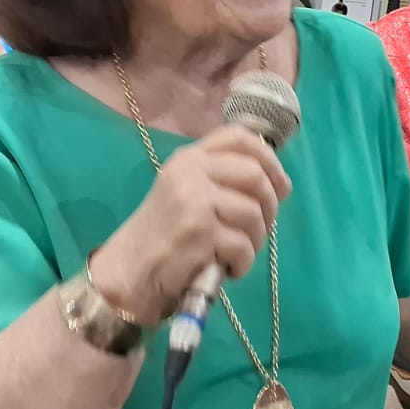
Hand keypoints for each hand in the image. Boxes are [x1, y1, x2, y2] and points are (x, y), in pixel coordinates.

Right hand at [88, 125, 290, 324]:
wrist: (130, 270)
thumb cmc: (165, 235)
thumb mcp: (188, 193)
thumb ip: (223, 179)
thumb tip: (277, 183)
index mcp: (189, 158)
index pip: (240, 138)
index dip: (269, 159)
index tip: (280, 186)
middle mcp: (190, 171)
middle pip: (255, 175)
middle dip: (270, 206)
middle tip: (261, 228)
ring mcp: (193, 199)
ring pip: (253, 213)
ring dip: (255, 240)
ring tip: (238, 253)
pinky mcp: (198, 231)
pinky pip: (243, 245)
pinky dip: (243, 263)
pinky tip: (229, 269)